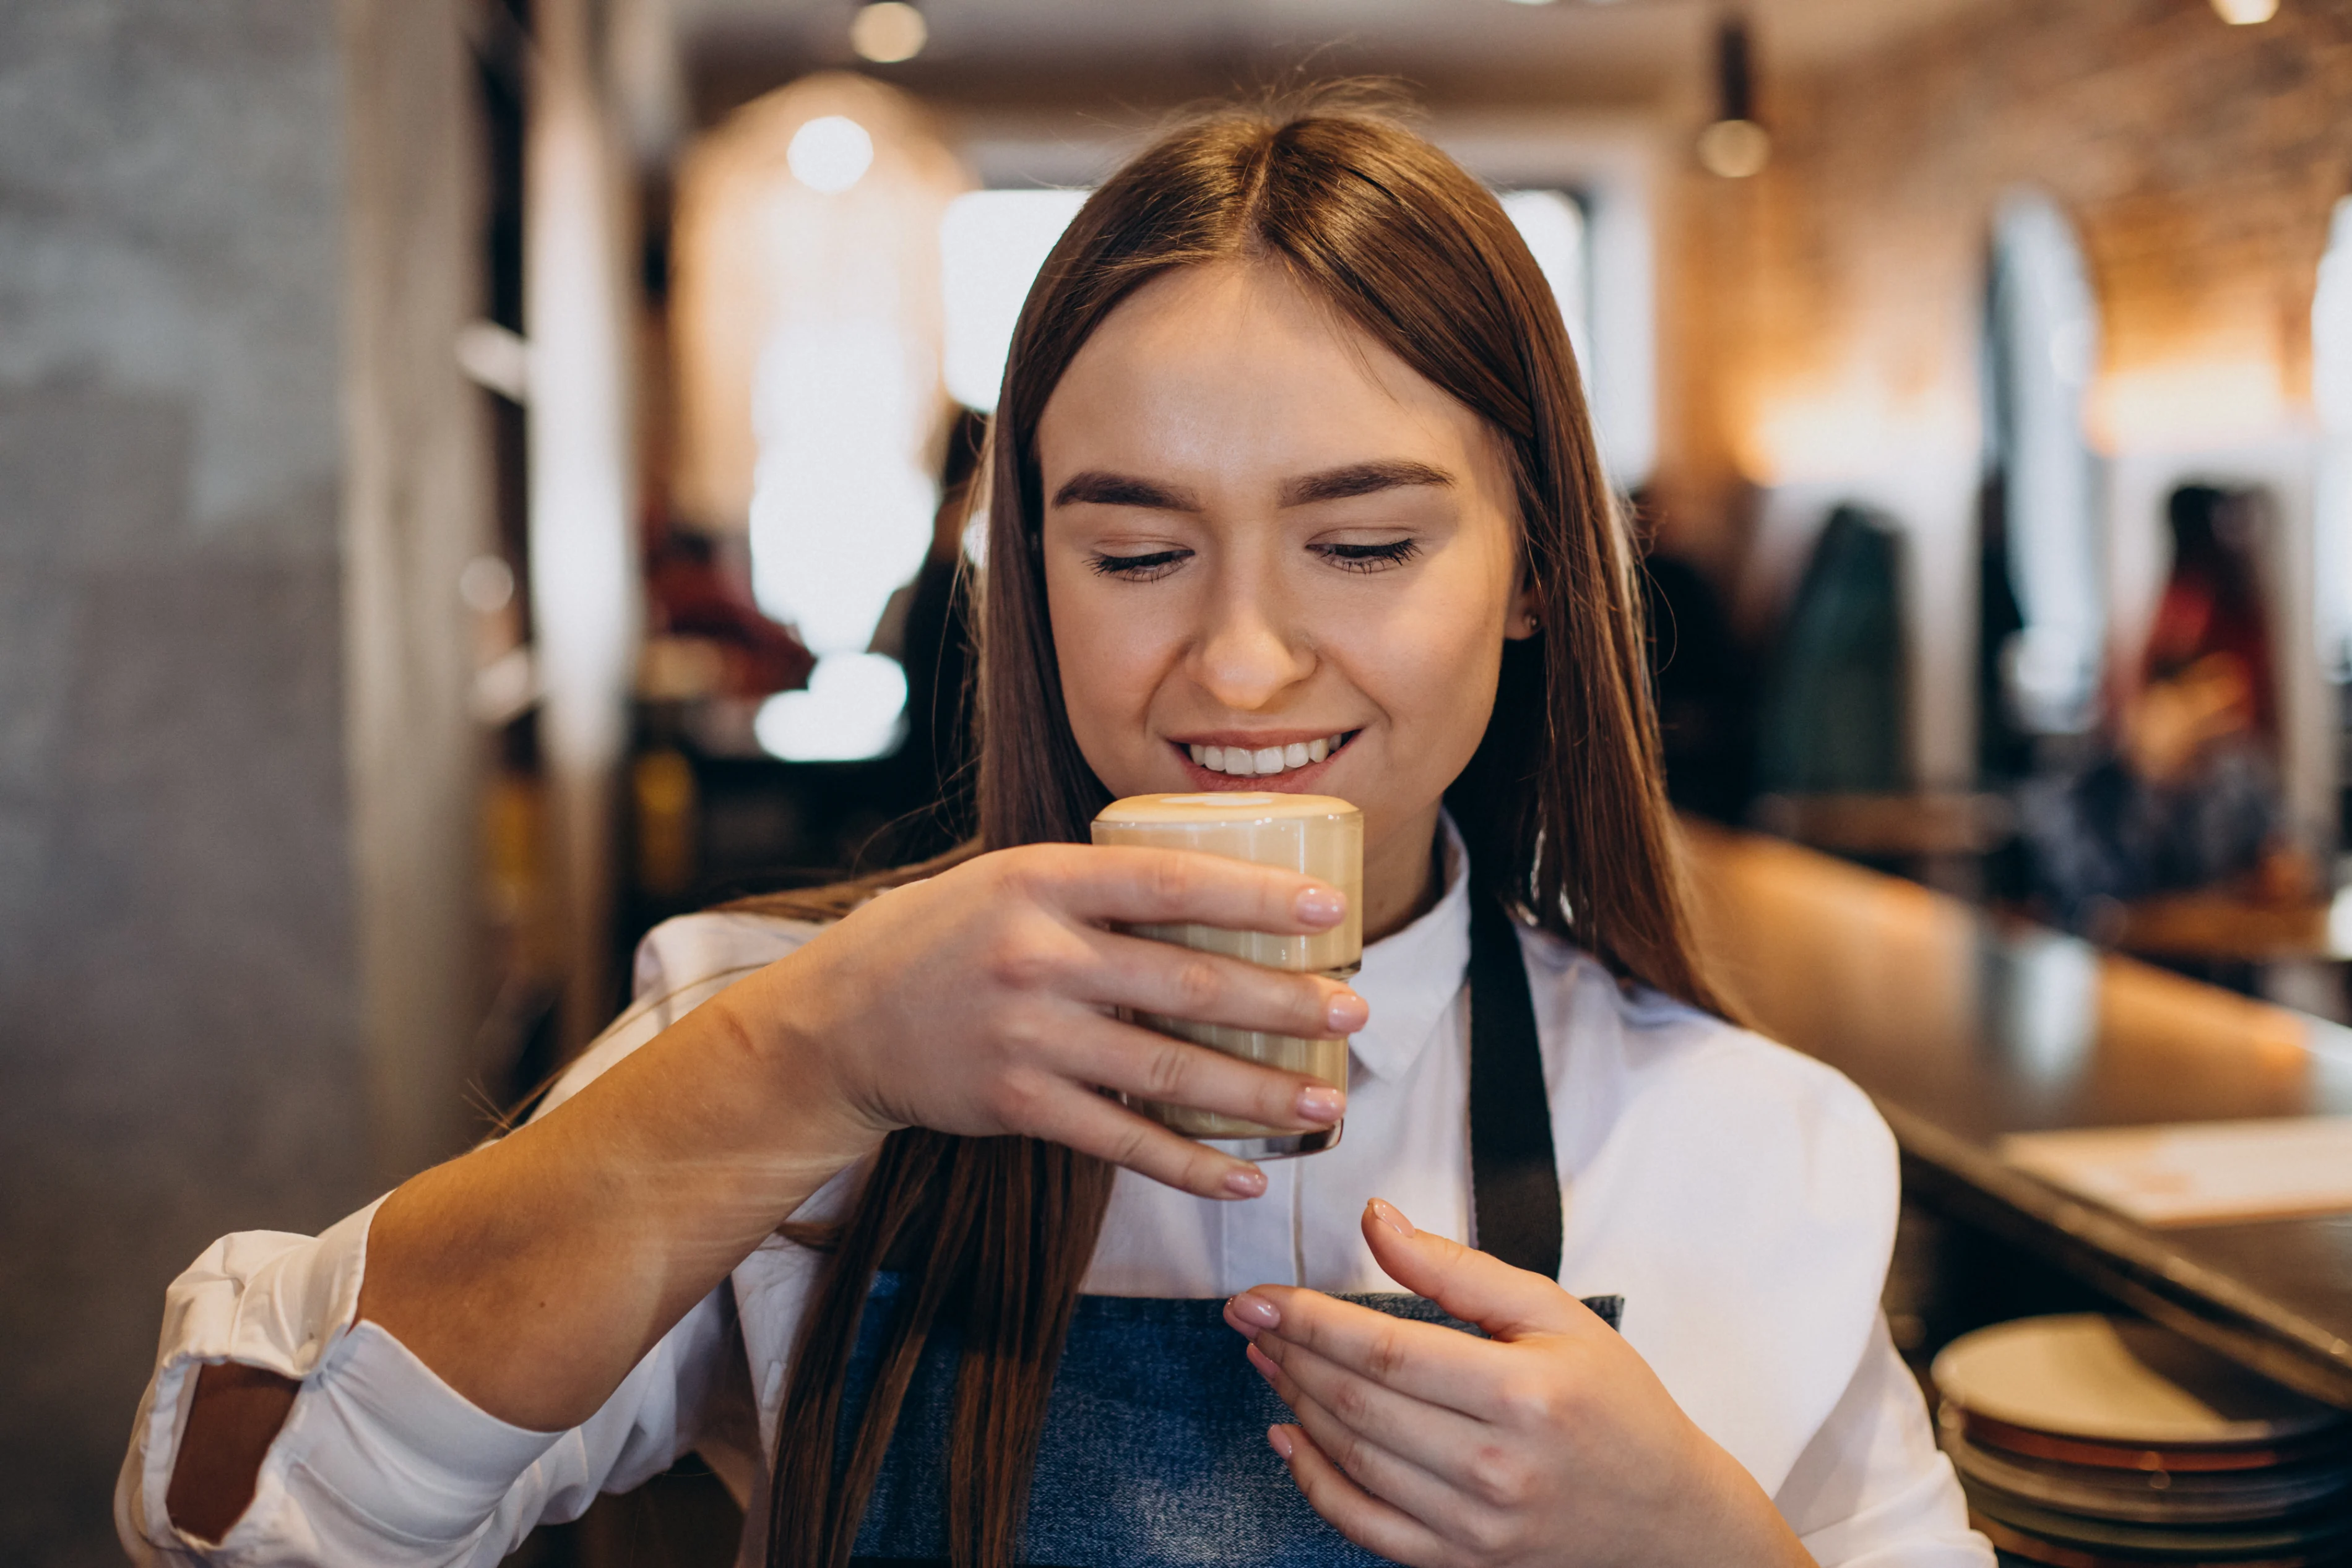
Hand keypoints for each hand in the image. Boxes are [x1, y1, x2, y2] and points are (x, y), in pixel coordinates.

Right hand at [720, 843, 1367, 1200]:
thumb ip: (1095, 886)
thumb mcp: (1006, 879)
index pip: (1169, 882)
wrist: (834, 1022)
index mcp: (1041, 881)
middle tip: (1353, 1015)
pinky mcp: (1015, 1103)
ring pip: (1167, 1070)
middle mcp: (1037, 955)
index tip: (1329, 914)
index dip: (1254, 898)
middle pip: (1187, 982)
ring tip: (1325, 1103)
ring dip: (1258, 1092)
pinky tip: (1245, 1175)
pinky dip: (1188, 1164)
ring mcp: (1026, 1035)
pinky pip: (1121, 1140)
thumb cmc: (938, 937)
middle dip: (1283, 1004)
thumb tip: (1213, 889)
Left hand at [1224, 1200, 1814, 1567]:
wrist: (1667, 1516)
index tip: (1259, 1298)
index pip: (1384, 1352)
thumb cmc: (1616, 1405)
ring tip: (1269, 1362)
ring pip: (1353, 1461)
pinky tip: (1289, 1438)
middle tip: (1251, 1321)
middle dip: (1289, 1356)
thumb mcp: (1554, 1313)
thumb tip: (1376, 1220)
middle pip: (1357, 1405)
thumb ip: (1456, 1267)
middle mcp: (1495, 1467)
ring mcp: (1475, 1527)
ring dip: (1296, 1406)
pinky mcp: (1462, 1563)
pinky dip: (1315, 1483)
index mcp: (1522, 1394)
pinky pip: (1365, 1527)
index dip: (1308, 1320)